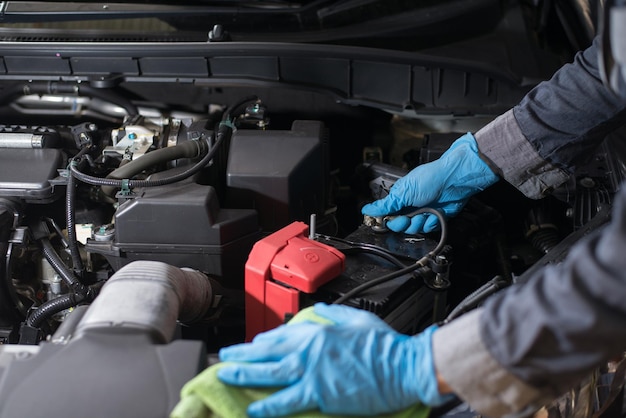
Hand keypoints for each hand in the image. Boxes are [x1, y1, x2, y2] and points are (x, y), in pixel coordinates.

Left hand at [218, 303, 450, 416]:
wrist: (402, 366)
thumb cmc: (383, 344)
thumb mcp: (356, 317)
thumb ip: (332, 313)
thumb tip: (316, 311)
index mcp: (318, 329)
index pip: (281, 334)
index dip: (262, 341)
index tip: (251, 345)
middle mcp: (309, 348)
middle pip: (267, 351)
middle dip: (243, 354)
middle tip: (226, 357)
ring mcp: (312, 371)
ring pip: (268, 373)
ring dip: (244, 374)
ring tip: (226, 376)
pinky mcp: (319, 394)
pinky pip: (286, 400)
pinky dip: (267, 405)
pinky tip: (253, 408)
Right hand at [362, 133, 497, 233]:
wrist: (454, 180)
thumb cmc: (429, 178)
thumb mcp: (403, 192)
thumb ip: (385, 205)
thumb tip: (367, 210)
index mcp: (399, 198)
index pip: (387, 216)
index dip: (387, 221)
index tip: (388, 221)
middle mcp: (410, 206)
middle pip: (399, 225)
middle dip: (403, 224)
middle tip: (407, 218)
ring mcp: (422, 212)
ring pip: (414, 229)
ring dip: (418, 223)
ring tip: (424, 213)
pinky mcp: (435, 218)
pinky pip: (428, 228)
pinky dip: (431, 223)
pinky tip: (435, 214)